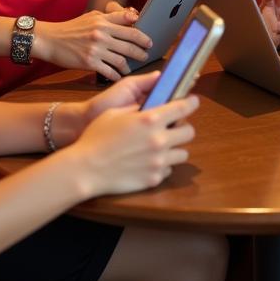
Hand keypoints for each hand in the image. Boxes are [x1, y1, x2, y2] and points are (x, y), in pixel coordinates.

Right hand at [35, 8, 152, 80]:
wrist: (50, 39)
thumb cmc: (72, 28)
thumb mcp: (92, 17)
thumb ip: (111, 17)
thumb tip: (131, 17)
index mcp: (103, 22)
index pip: (130, 25)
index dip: (142, 35)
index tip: (148, 41)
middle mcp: (102, 34)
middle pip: (130, 43)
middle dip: (141, 51)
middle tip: (146, 55)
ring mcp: (96, 49)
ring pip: (122, 59)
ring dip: (130, 66)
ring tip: (131, 68)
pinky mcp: (89, 62)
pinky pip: (109, 71)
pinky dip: (117, 75)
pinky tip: (119, 76)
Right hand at [69, 95, 199, 197]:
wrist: (85, 168)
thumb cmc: (96, 137)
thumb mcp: (115, 113)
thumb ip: (137, 109)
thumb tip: (149, 106)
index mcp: (151, 119)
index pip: (183, 108)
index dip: (191, 103)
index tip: (193, 102)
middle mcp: (160, 139)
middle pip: (189, 132)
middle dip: (183, 129)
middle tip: (173, 129)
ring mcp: (159, 161)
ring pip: (183, 153)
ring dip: (174, 149)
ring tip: (161, 148)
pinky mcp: (154, 179)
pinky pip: (168, 170)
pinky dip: (162, 165)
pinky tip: (149, 163)